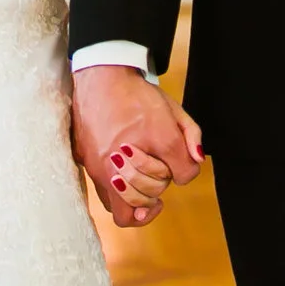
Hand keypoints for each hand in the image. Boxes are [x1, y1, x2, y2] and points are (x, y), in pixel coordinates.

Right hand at [71, 65, 201, 226]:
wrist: (100, 78)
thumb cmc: (137, 94)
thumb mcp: (173, 109)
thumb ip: (191, 135)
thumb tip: (196, 160)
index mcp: (158, 138)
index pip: (183, 175)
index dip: (186, 171)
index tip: (180, 163)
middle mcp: (127, 157)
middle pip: (153, 192)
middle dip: (160, 184)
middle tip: (158, 170)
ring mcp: (102, 166)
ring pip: (126, 207)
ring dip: (139, 200)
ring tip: (143, 188)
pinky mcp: (87, 166)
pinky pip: (106, 198)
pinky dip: (119, 198)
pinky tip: (125, 186)